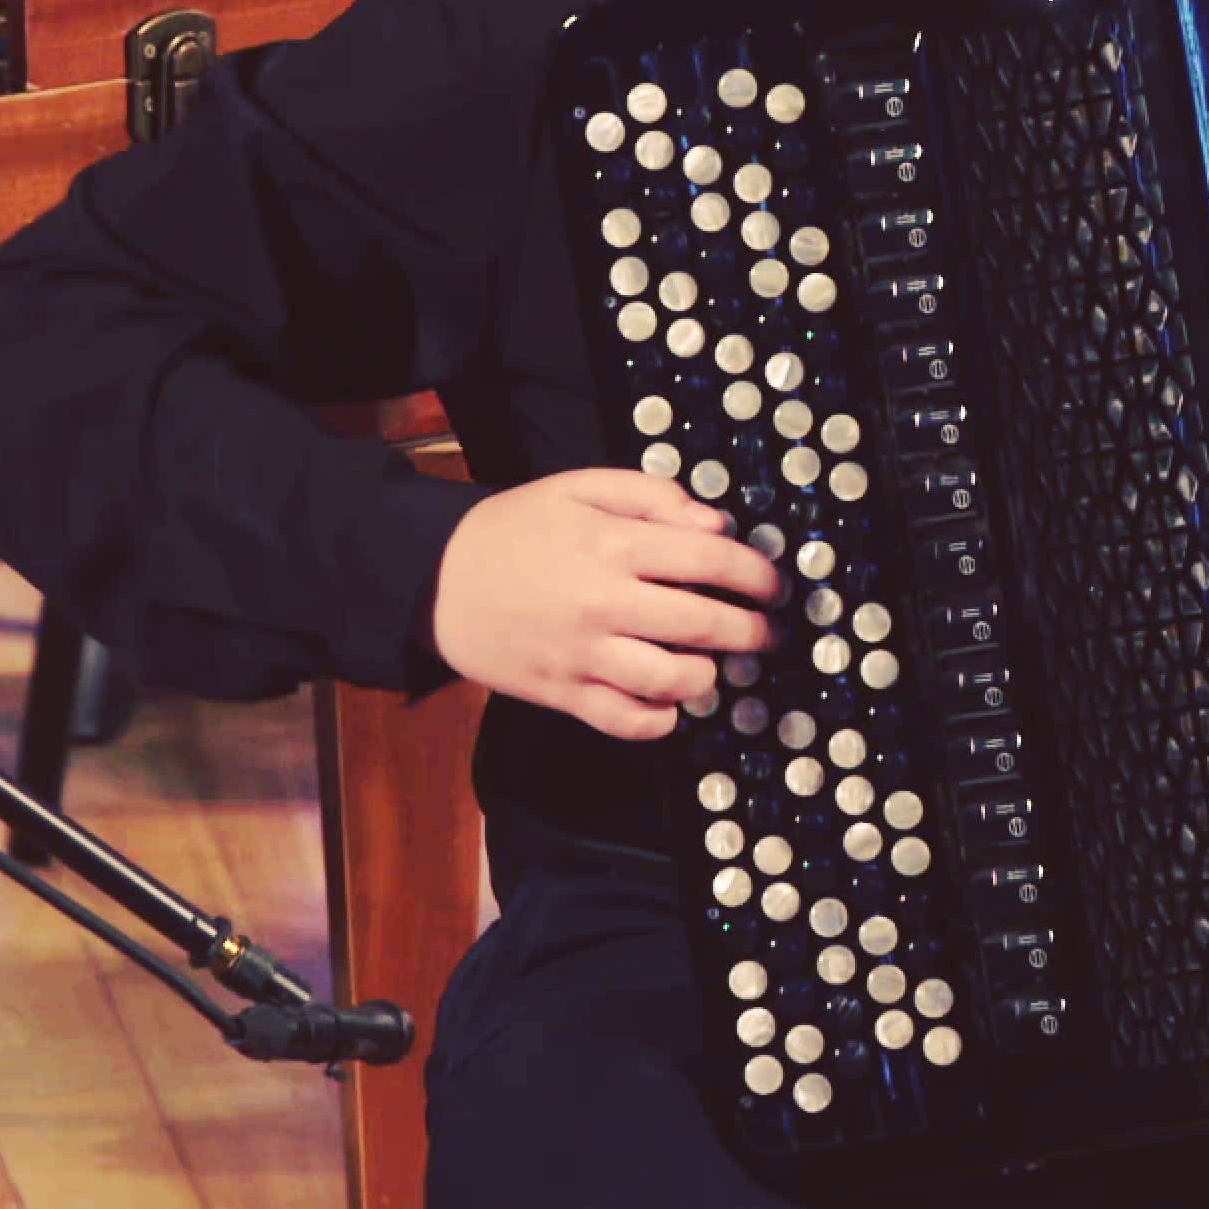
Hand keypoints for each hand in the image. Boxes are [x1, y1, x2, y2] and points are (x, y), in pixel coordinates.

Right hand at [428, 468, 779, 740]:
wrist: (436, 580)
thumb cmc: (514, 529)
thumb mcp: (579, 487)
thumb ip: (651, 495)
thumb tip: (715, 526)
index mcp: (614, 544)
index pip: (712, 562)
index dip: (757, 576)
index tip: (773, 586)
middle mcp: (606, 603)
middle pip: (705, 625)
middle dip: (750, 632)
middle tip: (764, 633)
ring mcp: (584, 654)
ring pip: (673, 680)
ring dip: (708, 677)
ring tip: (713, 666)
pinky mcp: (563, 693)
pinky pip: (627, 721)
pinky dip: (659, 720)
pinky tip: (670, 704)